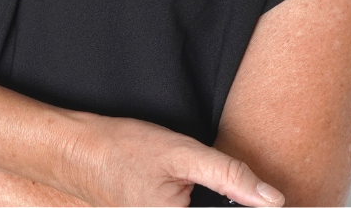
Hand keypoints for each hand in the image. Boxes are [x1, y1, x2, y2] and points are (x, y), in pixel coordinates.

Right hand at [61, 114, 284, 207]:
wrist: (75, 151)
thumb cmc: (122, 149)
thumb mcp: (182, 154)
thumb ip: (231, 176)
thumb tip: (274, 200)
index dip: (243, 206)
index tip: (234, 191)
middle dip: (219, 204)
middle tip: (207, 184)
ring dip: (206, 204)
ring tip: (185, 182)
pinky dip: (192, 204)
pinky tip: (177, 190)